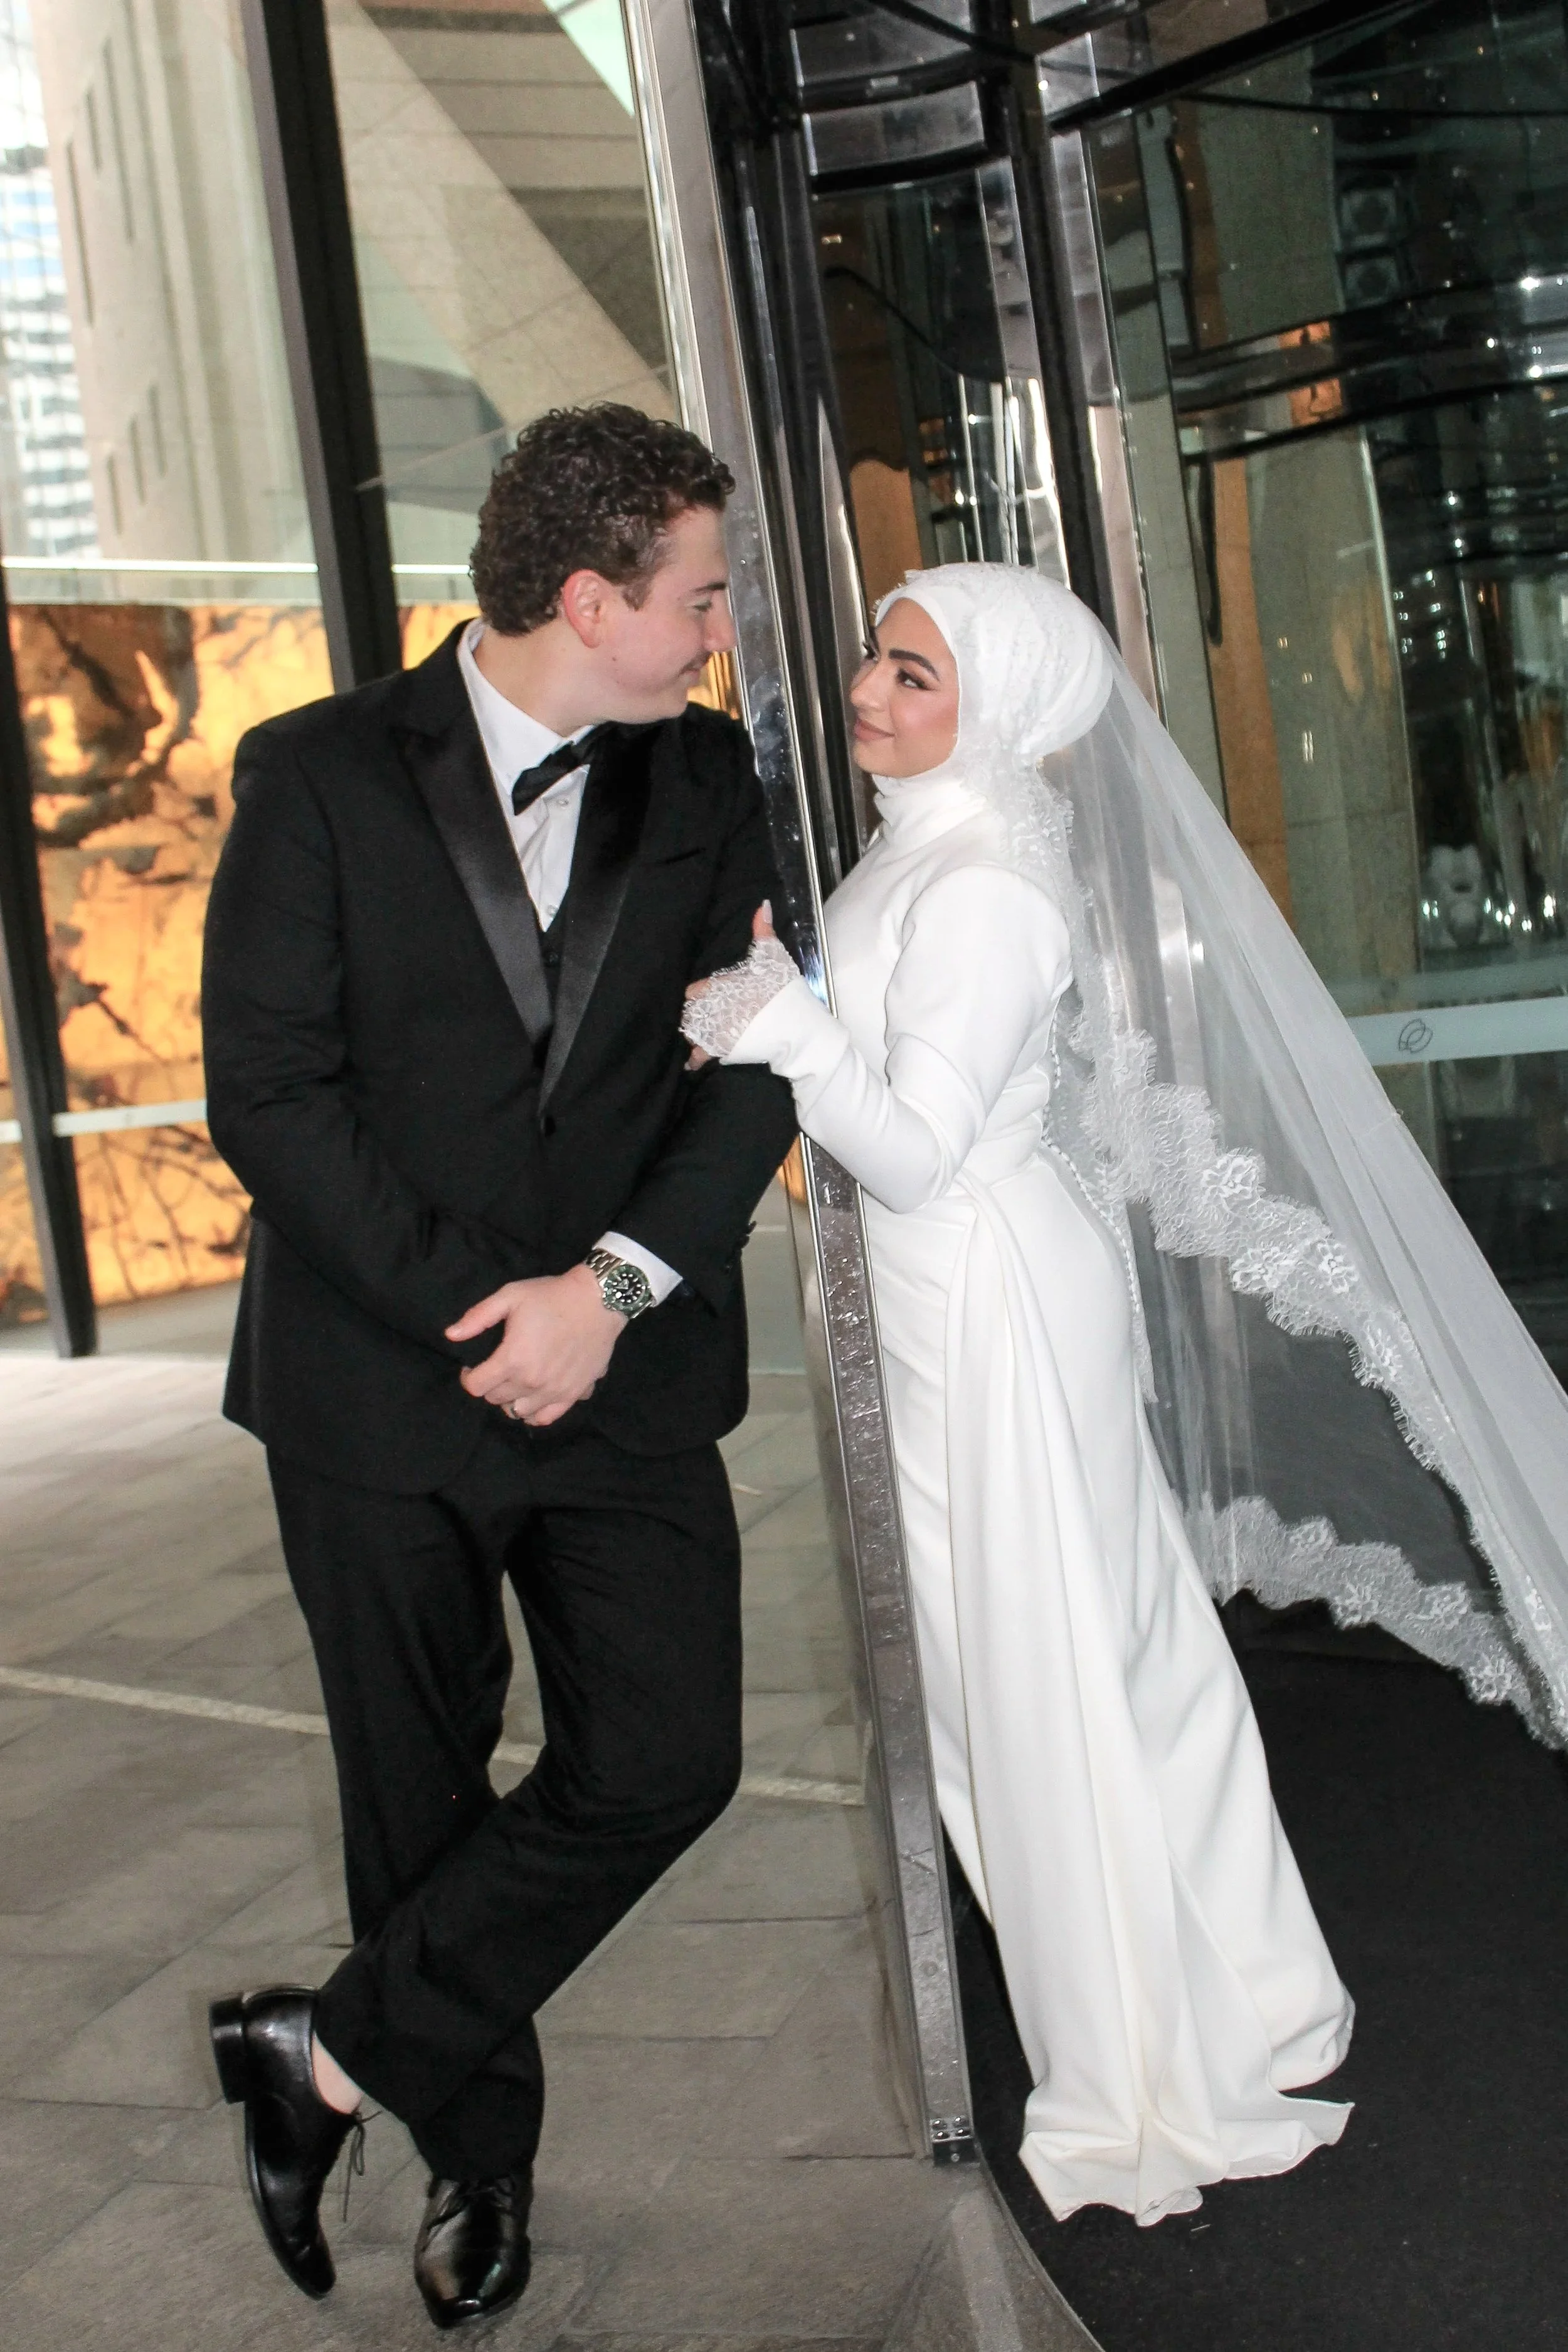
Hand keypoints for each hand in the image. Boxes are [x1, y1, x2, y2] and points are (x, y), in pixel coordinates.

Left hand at [445, 1265, 624, 1425]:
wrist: (598, 1300)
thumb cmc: (551, 1296)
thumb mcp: (510, 1295)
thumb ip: (478, 1317)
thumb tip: (451, 1335)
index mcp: (512, 1359)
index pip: (476, 1386)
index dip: (468, 1377)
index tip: (472, 1367)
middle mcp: (532, 1381)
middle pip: (496, 1399)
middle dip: (490, 1385)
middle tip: (496, 1369)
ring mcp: (554, 1391)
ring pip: (518, 1412)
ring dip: (511, 1399)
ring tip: (516, 1382)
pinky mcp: (574, 1394)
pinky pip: (546, 1418)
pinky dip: (534, 1413)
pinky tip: (534, 1397)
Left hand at [684, 900, 773, 1069]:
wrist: (799, 1030)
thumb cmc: (785, 992)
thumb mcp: (775, 958)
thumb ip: (764, 932)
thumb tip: (762, 904)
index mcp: (719, 986)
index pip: (695, 991)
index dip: (699, 994)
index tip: (703, 996)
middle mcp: (712, 1008)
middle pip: (691, 1012)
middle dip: (696, 1014)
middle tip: (703, 1016)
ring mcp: (715, 1030)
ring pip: (693, 1032)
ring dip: (695, 1033)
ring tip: (699, 1035)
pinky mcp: (722, 1050)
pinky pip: (700, 1056)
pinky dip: (696, 1059)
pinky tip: (692, 1062)